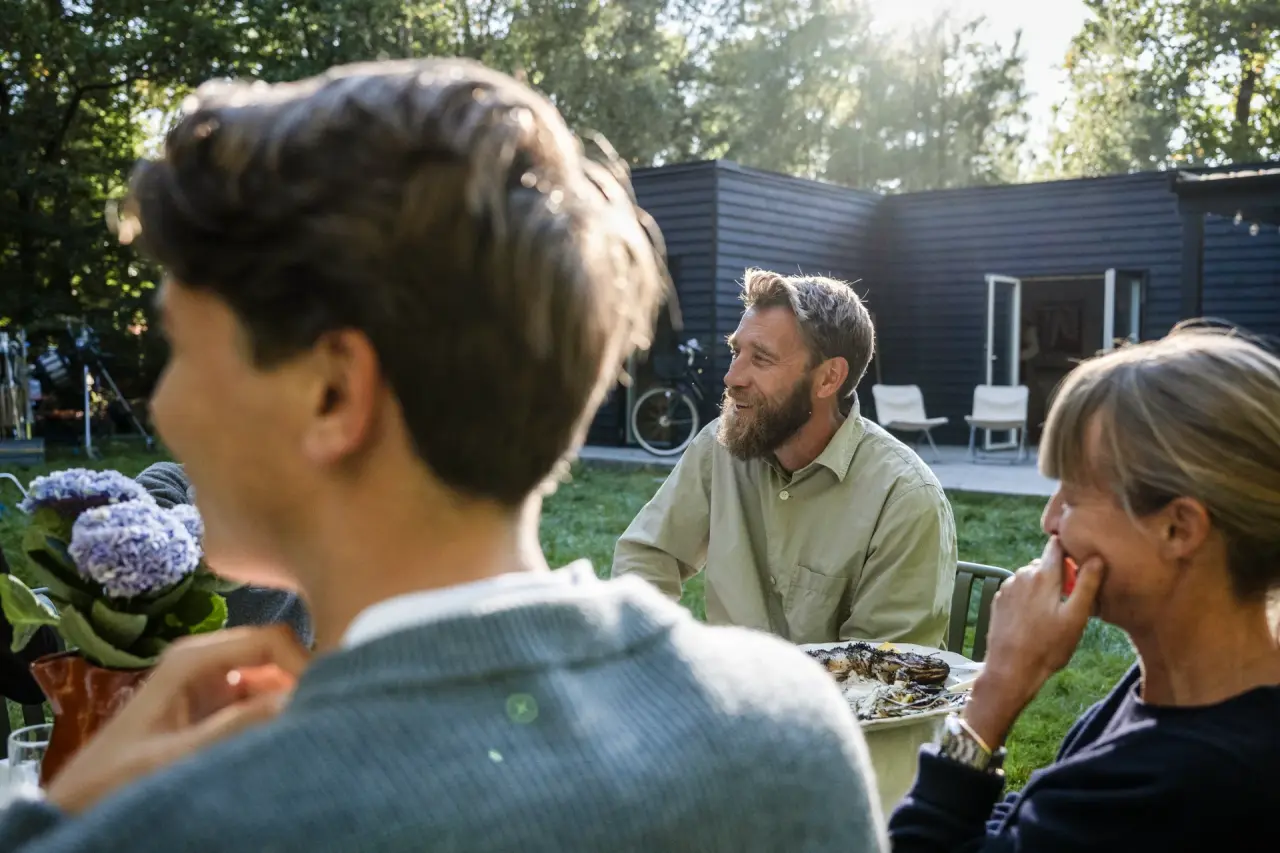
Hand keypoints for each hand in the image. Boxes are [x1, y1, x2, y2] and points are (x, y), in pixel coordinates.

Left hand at [46, 625, 307, 814]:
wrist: (82, 802)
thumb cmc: (122, 776)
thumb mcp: (179, 754)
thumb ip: (236, 727)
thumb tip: (299, 699)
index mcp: (194, 658)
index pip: (270, 639)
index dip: (303, 661)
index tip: (326, 696)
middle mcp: (207, 660)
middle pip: (276, 653)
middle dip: (302, 676)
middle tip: (326, 710)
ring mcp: (212, 682)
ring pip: (273, 675)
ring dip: (292, 694)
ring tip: (312, 722)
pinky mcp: (216, 705)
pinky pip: (261, 697)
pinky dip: (279, 710)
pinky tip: (290, 731)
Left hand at [962, 537, 1103, 746]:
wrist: (1011, 669)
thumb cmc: (1048, 646)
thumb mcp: (1076, 617)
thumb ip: (1087, 585)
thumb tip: (1096, 558)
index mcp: (1043, 575)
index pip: (1056, 545)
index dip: (1069, 549)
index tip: (1079, 564)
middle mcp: (1022, 575)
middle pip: (1044, 563)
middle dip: (1058, 574)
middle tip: (1070, 600)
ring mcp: (1007, 587)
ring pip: (1031, 577)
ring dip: (1043, 587)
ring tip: (1053, 613)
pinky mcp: (999, 600)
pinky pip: (1019, 590)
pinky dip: (1029, 597)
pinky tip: (1035, 619)